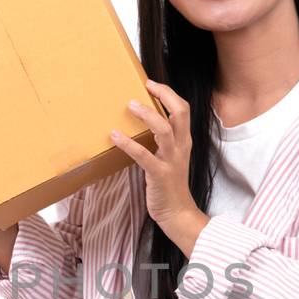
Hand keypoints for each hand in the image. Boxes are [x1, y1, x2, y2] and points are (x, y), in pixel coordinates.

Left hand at [111, 79, 202, 233]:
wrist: (177, 213)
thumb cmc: (169, 185)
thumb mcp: (169, 158)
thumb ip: (161, 142)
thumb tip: (141, 125)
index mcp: (184, 142)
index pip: (183, 110)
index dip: (168, 94)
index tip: (151, 84)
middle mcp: (181, 147)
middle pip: (180, 112)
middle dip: (164, 95)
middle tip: (145, 87)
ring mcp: (172, 160)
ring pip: (164, 129)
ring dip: (147, 115)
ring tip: (130, 105)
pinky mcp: (159, 175)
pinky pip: (143, 155)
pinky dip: (128, 143)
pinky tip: (114, 136)